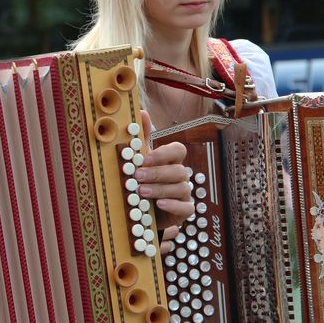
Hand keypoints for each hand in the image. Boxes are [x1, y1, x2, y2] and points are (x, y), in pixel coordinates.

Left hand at [137, 111, 192, 254]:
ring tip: (142, 192)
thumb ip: (142, 138)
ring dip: (160, 189)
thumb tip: (141, 112)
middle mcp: (180, 175)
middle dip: (157, 173)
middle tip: (138, 176)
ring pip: (180, 188)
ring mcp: (184, 193)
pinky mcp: (184, 210)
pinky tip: (160, 204)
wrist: (144, 210)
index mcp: (171, 160)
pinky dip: (173, 206)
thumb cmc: (144, 180)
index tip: (145, 158)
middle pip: (178, 170)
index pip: (178, 150)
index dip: (163, 154)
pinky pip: (186, 208)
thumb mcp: (141, 159)